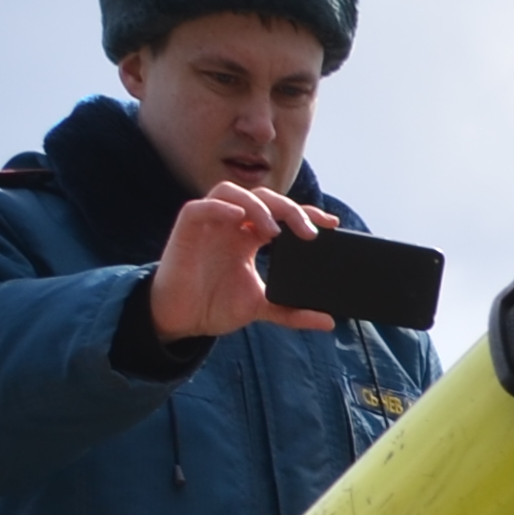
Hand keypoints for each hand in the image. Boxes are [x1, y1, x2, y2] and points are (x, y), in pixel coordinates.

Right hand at [148, 185, 335, 339]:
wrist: (182, 320)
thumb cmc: (214, 305)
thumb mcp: (261, 308)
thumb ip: (293, 312)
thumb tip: (328, 322)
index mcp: (248, 237)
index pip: (279, 213)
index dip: (304, 213)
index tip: (331, 224)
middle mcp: (230, 225)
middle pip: (261, 198)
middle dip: (288, 209)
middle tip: (309, 232)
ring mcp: (208, 225)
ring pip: (231, 193)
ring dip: (256, 206)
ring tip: (274, 230)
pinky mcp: (186, 231)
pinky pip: (200, 207)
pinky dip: (219, 207)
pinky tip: (237, 218)